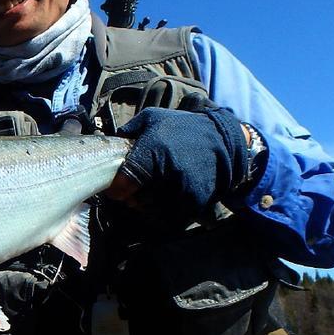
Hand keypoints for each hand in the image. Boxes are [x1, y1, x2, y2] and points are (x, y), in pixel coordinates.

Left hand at [109, 106, 247, 219]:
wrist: (223, 139)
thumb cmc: (182, 127)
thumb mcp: (153, 118)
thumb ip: (128, 130)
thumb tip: (110, 142)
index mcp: (153, 150)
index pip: (124, 182)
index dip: (116, 188)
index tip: (115, 189)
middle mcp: (168, 171)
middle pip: (136, 199)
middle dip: (131, 197)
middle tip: (132, 192)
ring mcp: (183, 189)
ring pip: (152, 210)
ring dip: (146, 206)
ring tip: (149, 195)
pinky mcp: (195, 202)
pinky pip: (170, 217)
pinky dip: (163, 213)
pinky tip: (164, 200)